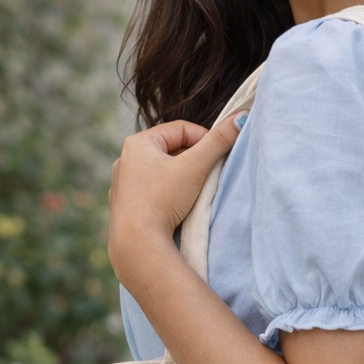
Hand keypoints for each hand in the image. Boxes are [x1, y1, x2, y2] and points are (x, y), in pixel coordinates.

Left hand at [108, 116, 243, 288]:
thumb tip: (240, 119)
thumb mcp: (196, 167)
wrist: (137, 243)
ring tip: (192, 194)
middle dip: (192, 160)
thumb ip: (219, 141)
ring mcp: (122, 183)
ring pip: (161, 171)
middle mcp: (125, 159)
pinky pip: (151, 191)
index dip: (205, 140)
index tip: (218, 157)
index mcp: (138, 142)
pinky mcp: (124, 205)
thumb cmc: (163, 200)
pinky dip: (165, 194)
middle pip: (171, 150)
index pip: (182, 129)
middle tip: (208, 176)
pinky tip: (174, 208)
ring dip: (180, 177)